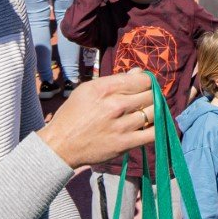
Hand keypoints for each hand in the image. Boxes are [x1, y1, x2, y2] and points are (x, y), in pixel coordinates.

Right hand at [38, 69, 155, 168]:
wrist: (61, 145)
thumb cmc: (73, 114)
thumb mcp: (87, 89)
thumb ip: (115, 80)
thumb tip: (139, 73)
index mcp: (105, 88)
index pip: (143, 80)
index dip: (146, 82)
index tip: (143, 87)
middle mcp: (115, 105)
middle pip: (151, 95)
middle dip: (150, 96)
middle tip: (143, 101)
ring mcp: (122, 125)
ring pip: (154, 112)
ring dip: (153, 112)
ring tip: (145, 113)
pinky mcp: (125, 143)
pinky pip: (152, 134)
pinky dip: (156, 128)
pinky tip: (151, 126)